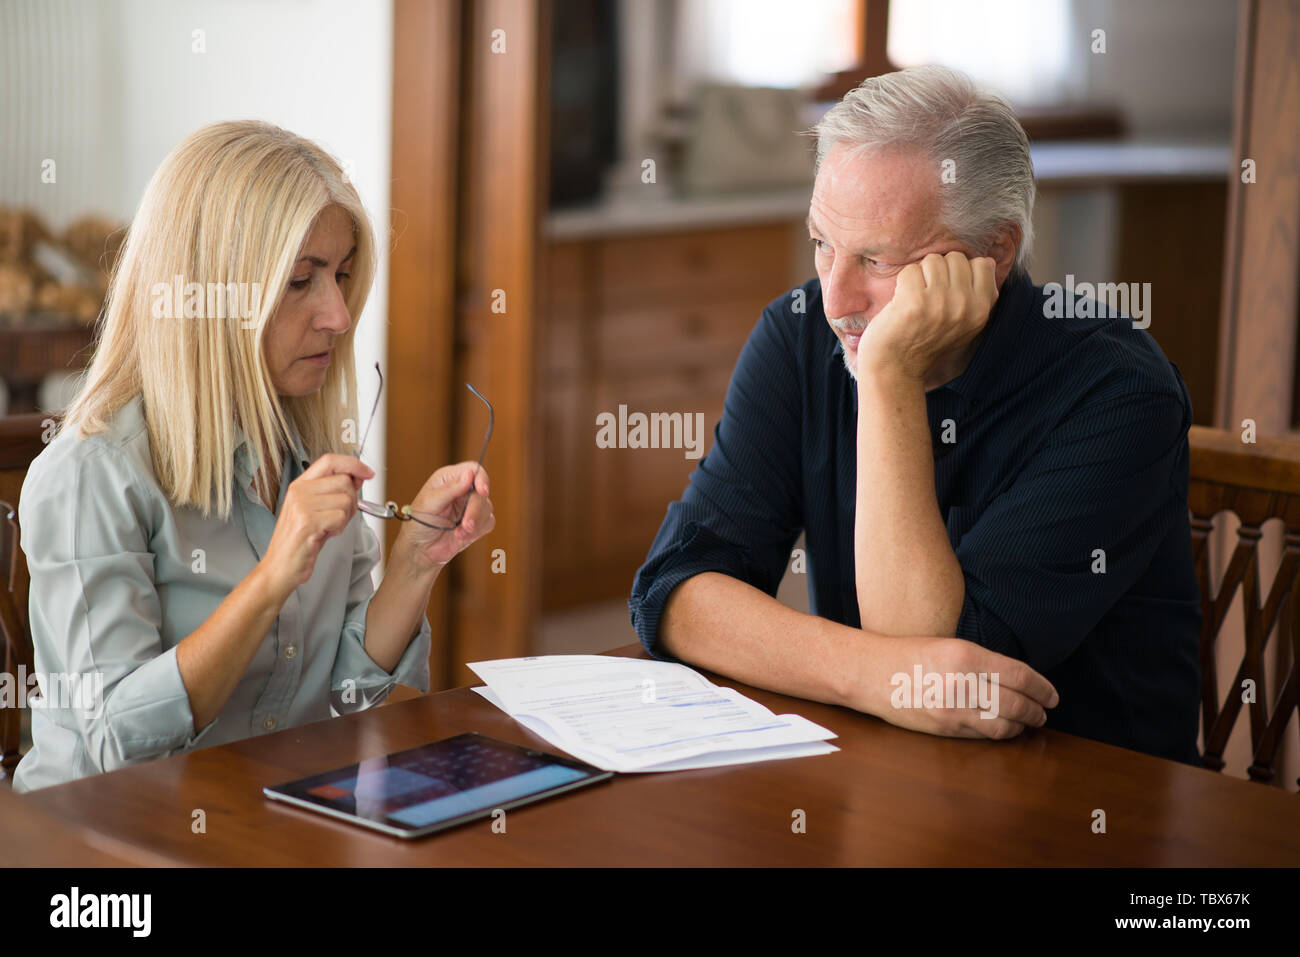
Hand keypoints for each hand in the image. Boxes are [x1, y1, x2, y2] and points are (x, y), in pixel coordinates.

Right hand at [258, 454, 373, 599]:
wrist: (280, 566)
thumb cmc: (300, 540)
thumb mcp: (315, 509)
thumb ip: (333, 491)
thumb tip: (358, 476)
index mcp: (300, 484)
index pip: (330, 460)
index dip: (353, 463)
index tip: (367, 472)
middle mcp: (299, 490)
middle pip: (344, 481)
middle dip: (352, 500)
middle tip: (339, 516)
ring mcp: (301, 505)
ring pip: (346, 500)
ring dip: (345, 517)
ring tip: (328, 527)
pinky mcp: (307, 521)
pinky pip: (340, 517)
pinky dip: (339, 528)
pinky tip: (325, 534)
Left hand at [393, 461, 494, 569]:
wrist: (419, 550)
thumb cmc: (418, 523)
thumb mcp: (429, 503)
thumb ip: (450, 488)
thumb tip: (469, 474)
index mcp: (449, 479)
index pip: (472, 470)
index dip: (481, 478)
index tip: (483, 491)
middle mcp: (462, 490)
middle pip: (482, 492)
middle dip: (475, 510)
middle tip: (467, 524)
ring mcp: (470, 506)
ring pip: (487, 508)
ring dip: (475, 523)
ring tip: (458, 533)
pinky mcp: (477, 522)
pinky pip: (488, 522)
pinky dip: (477, 531)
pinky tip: (460, 536)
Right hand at [852, 635, 1058, 739]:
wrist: (870, 672)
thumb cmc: (908, 655)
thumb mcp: (950, 646)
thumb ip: (984, 663)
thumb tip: (1019, 681)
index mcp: (966, 656)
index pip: (1020, 675)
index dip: (1043, 688)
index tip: (1053, 695)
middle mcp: (962, 683)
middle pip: (1016, 703)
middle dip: (1036, 710)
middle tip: (1045, 712)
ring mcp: (952, 709)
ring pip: (1003, 724)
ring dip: (1021, 726)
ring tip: (1028, 723)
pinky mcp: (943, 728)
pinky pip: (982, 734)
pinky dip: (999, 733)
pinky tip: (1004, 728)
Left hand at [857, 252, 997, 382]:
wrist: (896, 368)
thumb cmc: (926, 342)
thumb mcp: (964, 324)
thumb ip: (978, 294)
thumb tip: (987, 260)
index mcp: (981, 310)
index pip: (981, 264)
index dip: (960, 271)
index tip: (947, 289)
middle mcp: (965, 306)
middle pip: (956, 258)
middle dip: (938, 271)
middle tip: (928, 295)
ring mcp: (940, 303)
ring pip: (933, 260)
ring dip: (920, 275)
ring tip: (916, 298)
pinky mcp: (915, 302)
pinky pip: (911, 270)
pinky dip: (902, 283)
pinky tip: (902, 302)